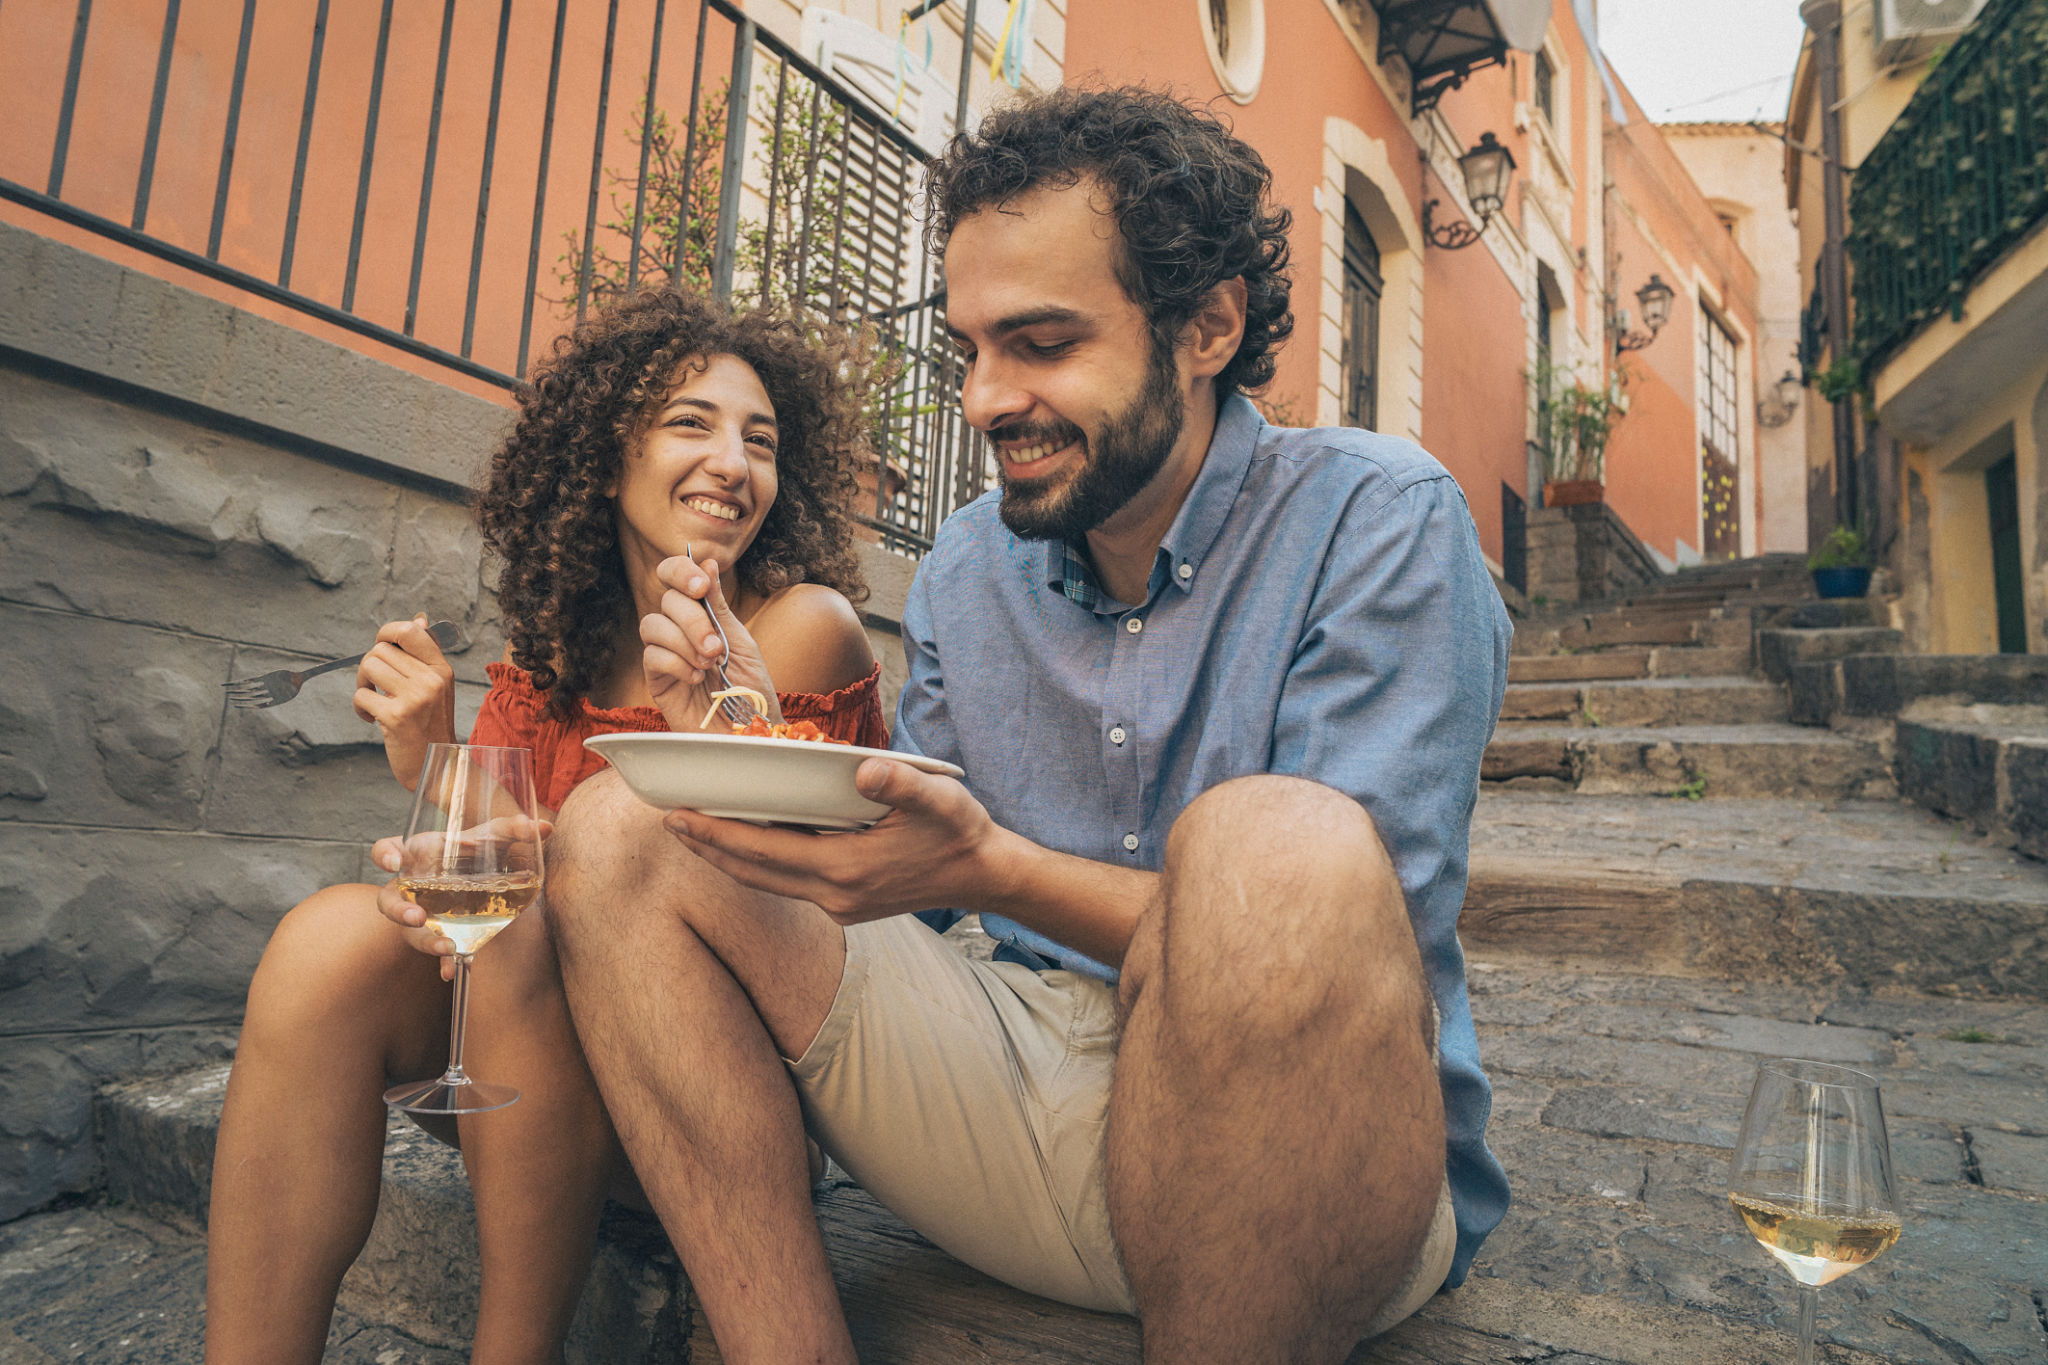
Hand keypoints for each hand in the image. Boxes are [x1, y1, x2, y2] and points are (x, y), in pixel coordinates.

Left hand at [354, 616, 457, 788]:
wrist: (437, 767)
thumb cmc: (431, 725)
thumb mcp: (437, 687)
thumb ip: (425, 655)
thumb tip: (419, 619)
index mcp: (442, 669)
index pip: (410, 631)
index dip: (387, 632)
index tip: (381, 648)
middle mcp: (431, 680)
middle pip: (380, 649)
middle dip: (368, 666)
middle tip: (375, 686)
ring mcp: (415, 698)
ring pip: (368, 666)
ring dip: (362, 684)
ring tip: (373, 701)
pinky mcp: (396, 717)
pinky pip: (361, 696)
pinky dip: (360, 707)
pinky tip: (372, 719)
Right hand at [371, 816, 551, 979]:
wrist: (481, 880)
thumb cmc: (475, 852)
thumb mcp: (492, 838)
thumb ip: (513, 830)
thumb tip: (545, 827)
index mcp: (418, 855)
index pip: (387, 850)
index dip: (384, 855)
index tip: (393, 863)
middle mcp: (412, 886)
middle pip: (388, 899)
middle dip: (398, 909)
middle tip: (418, 916)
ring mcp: (420, 913)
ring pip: (408, 931)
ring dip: (424, 941)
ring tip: (447, 947)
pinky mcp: (436, 933)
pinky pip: (433, 952)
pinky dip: (443, 962)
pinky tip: (452, 971)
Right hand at [639, 553, 780, 732]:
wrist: (751, 732)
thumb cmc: (749, 689)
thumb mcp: (741, 641)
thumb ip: (719, 606)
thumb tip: (706, 561)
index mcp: (700, 614)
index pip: (674, 577)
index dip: (681, 572)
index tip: (701, 586)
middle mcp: (678, 630)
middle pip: (667, 601)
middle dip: (693, 619)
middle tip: (715, 647)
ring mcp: (665, 654)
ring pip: (652, 625)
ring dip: (684, 641)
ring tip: (709, 663)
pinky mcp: (656, 680)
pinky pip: (652, 657)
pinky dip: (677, 663)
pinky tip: (696, 679)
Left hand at [662, 757, 1002, 924]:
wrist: (986, 876)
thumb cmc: (961, 833)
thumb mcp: (940, 800)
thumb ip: (901, 784)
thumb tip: (864, 769)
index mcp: (847, 868)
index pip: (763, 852)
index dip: (716, 835)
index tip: (678, 817)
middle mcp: (835, 894)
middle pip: (752, 873)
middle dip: (708, 848)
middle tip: (669, 822)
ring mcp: (839, 904)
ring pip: (766, 882)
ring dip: (728, 858)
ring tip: (695, 833)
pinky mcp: (846, 903)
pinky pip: (787, 883)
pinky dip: (758, 862)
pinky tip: (747, 843)